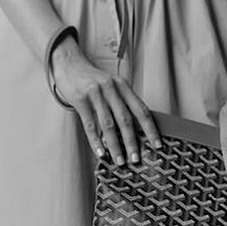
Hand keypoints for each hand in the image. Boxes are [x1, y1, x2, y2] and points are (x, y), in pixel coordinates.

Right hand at [52, 42, 161, 163]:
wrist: (69, 64)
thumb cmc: (93, 81)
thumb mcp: (112, 86)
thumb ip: (122, 103)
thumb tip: (134, 131)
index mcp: (123, 87)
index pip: (141, 110)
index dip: (150, 128)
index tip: (157, 144)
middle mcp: (112, 89)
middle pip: (126, 119)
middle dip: (132, 142)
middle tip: (136, 159)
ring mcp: (96, 94)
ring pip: (108, 125)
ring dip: (115, 146)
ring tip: (119, 161)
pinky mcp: (80, 99)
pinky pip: (90, 125)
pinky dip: (96, 141)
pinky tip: (101, 153)